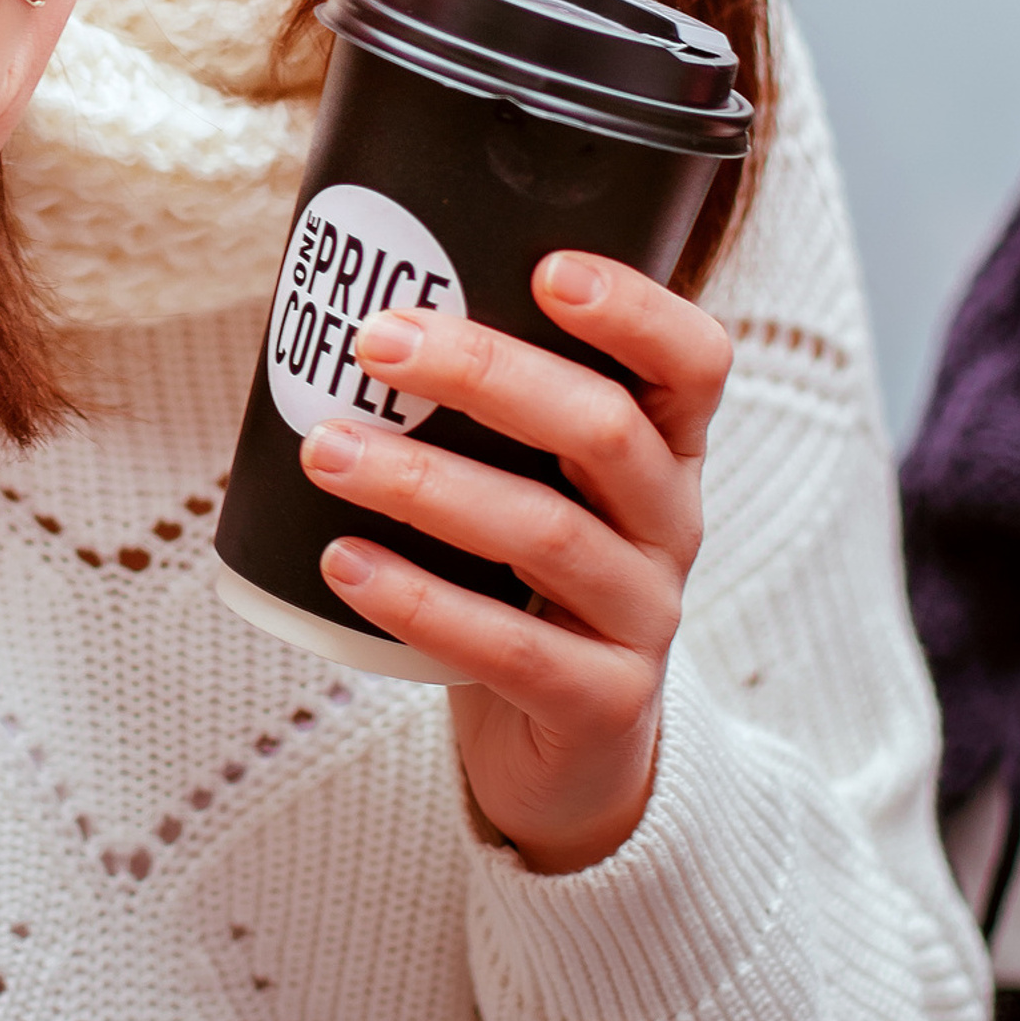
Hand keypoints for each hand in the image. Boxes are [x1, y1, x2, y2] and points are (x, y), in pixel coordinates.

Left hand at [297, 255, 730, 874]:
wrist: (569, 750)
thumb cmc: (523, 577)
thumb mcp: (532, 479)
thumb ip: (480, 402)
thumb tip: (334, 292)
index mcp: (664, 449)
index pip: (694, 361)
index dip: (636, 310)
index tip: (548, 270)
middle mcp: (669, 523)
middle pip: (604, 429)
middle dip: (485, 372)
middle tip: (375, 342)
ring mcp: (644, 617)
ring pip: (545, 532)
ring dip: (423, 481)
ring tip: (326, 449)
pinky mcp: (600, 702)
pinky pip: (508, 647)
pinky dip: (418, 599)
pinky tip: (342, 562)